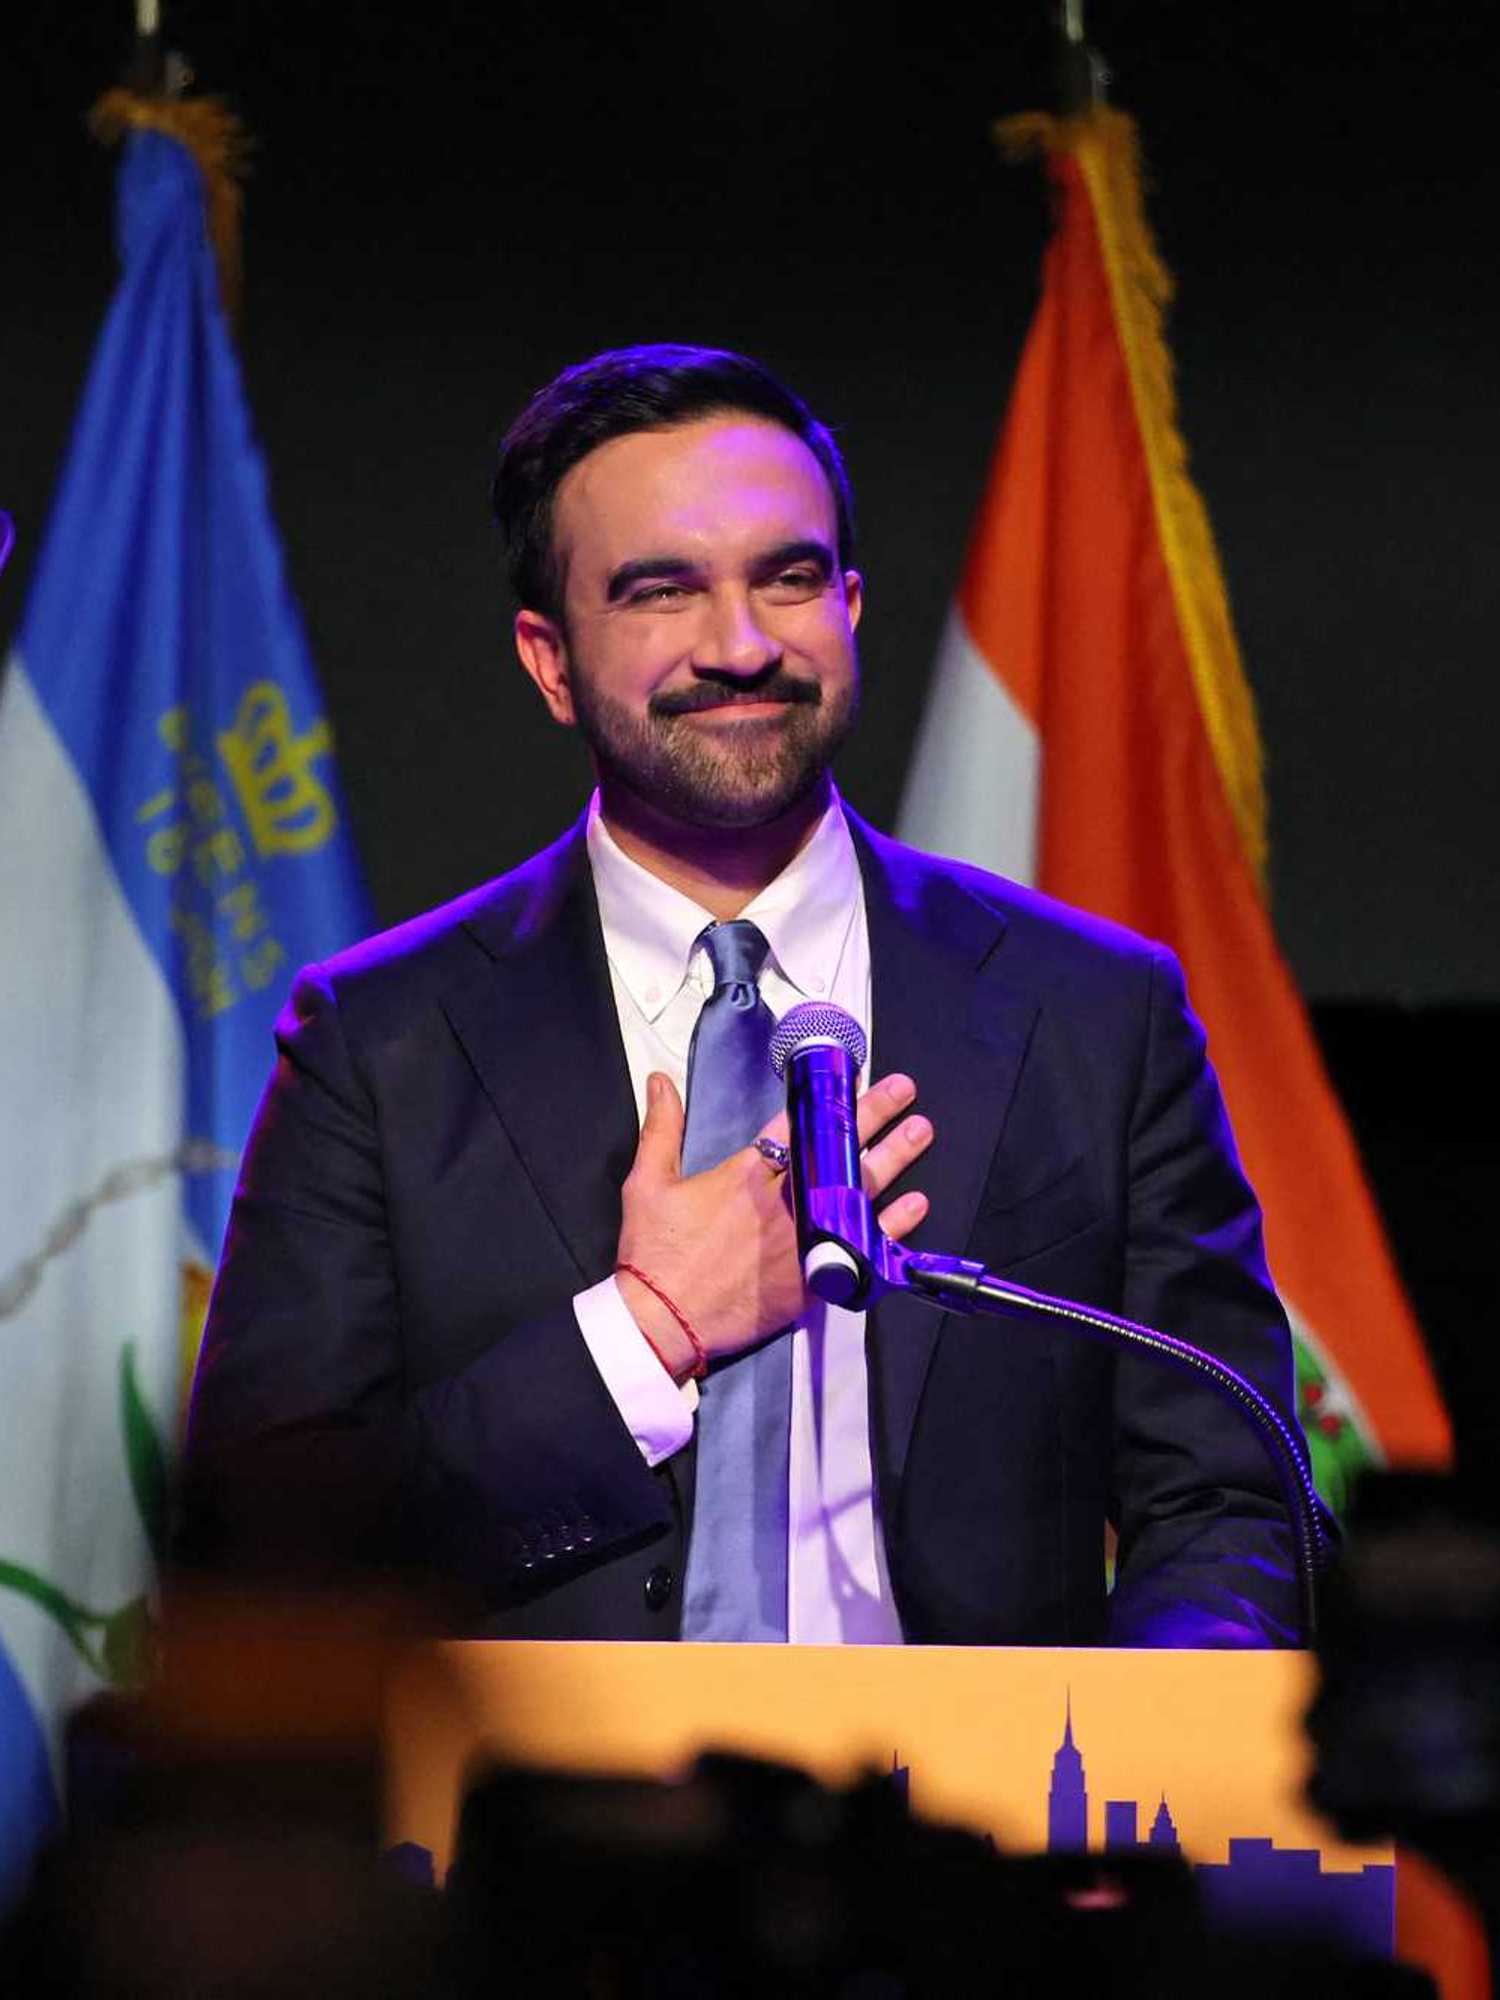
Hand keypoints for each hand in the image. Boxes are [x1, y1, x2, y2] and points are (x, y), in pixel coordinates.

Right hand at [616, 1070, 932, 1380]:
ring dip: (893, 1159)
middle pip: (836, 1152)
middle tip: (902, 1092)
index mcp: (744, 1177)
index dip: (825, 1097)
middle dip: (873, 1117)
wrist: (661, 1321)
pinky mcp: (811, 1278)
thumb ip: (661, 1128)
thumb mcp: (647, 1182)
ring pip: (857, 1191)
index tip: (851, 1076)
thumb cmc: (654, 1257)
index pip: (796, 1124)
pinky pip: (862, 1246)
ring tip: (919, 1133)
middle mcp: (780, 1204)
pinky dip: (891, 1226)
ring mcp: (801, 1240)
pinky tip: (913, 1206)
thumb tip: (660, 1082)